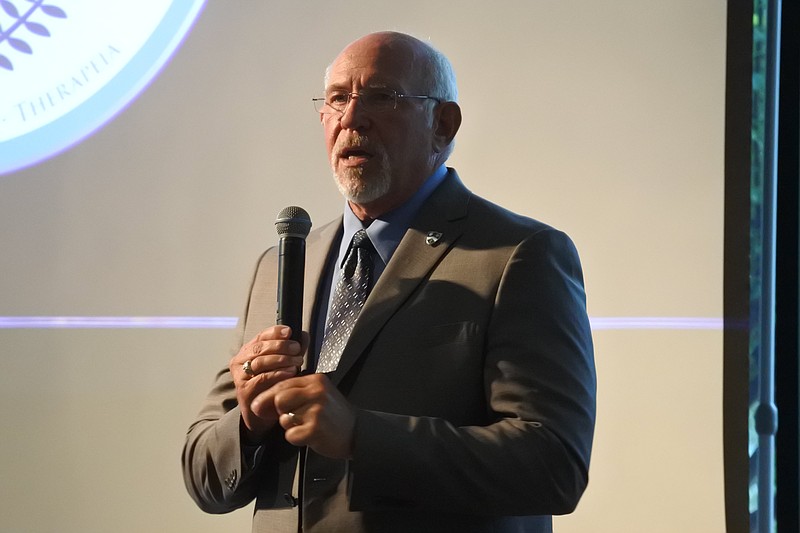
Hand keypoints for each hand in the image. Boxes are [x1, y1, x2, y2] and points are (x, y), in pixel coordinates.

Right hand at [230, 326, 305, 440]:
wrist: (260, 415)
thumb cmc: (271, 387)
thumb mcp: (282, 365)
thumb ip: (291, 351)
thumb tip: (304, 336)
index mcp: (247, 351)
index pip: (260, 336)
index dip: (275, 332)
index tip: (289, 332)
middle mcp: (240, 362)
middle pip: (259, 348)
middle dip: (281, 346)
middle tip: (296, 348)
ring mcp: (240, 376)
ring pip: (260, 362)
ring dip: (281, 359)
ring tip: (297, 361)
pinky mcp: (244, 390)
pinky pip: (261, 379)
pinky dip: (277, 374)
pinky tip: (290, 372)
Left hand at [253, 373, 355, 458]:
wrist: (357, 432)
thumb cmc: (333, 414)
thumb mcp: (318, 395)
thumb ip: (293, 393)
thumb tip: (258, 403)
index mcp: (316, 380)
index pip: (283, 383)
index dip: (267, 396)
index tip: (259, 405)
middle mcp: (317, 392)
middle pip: (280, 400)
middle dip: (281, 411)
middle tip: (294, 417)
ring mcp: (317, 411)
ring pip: (284, 419)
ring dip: (290, 426)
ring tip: (306, 425)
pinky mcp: (316, 429)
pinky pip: (291, 435)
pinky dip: (297, 438)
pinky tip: (310, 435)